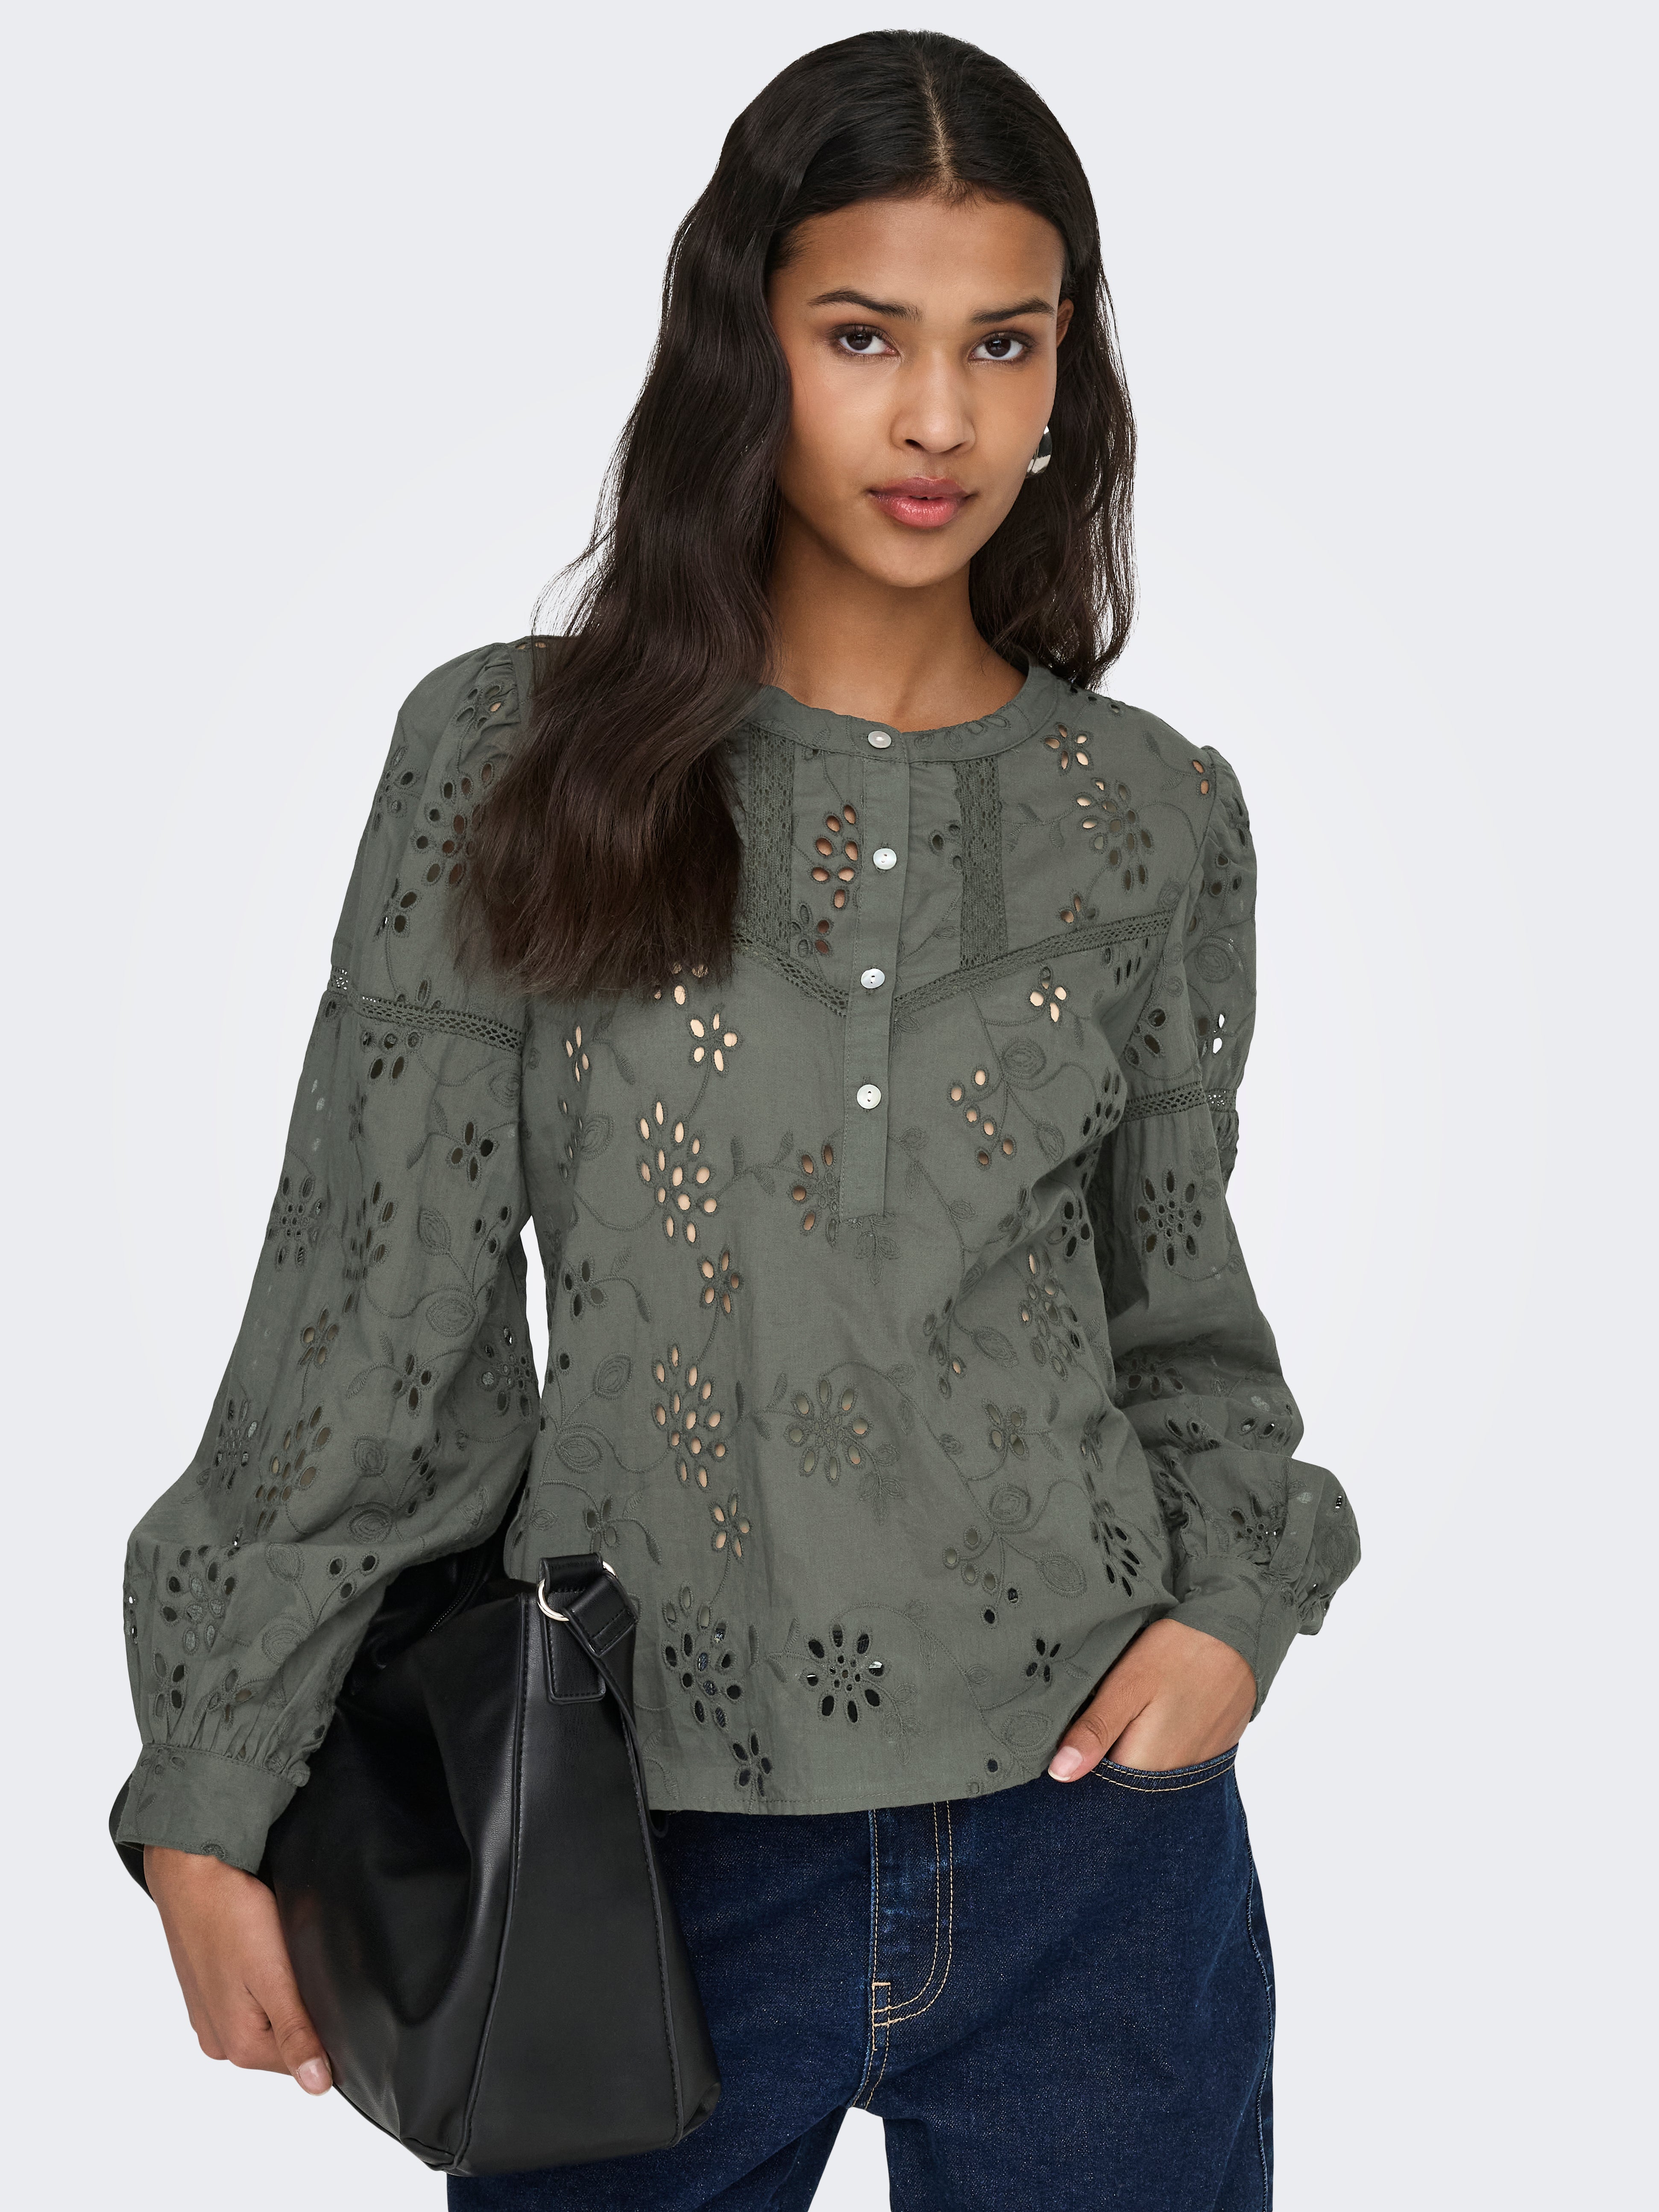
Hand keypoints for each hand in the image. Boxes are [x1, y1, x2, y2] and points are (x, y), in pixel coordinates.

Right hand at [143, 1846, 330, 2094]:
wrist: (190, 1873)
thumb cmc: (232, 1917)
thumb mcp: (274, 1977)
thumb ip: (296, 2032)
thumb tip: (317, 2087)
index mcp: (239, 2046)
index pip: (304, 2062)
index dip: (327, 2032)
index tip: (331, 1992)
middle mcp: (220, 2041)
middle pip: (285, 2043)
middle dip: (304, 2012)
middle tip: (305, 1967)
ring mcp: (210, 2017)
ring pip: (268, 2019)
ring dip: (284, 1996)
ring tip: (283, 1957)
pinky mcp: (207, 1992)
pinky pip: (249, 2001)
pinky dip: (263, 1983)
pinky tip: (265, 1955)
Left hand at [1047, 1618, 1254, 1780]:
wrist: (1239, 1635)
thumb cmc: (1179, 1654)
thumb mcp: (1127, 1685)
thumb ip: (1095, 1730)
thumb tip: (1059, 1774)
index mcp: (1146, 1767)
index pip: (1097, 1789)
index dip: (1075, 1764)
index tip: (1063, 1739)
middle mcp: (1172, 1780)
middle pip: (1121, 1783)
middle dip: (1099, 1758)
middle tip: (1091, 1717)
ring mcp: (1193, 1768)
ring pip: (1143, 1771)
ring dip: (1126, 1750)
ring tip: (1123, 1712)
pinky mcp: (1205, 1753)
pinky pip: (1167, 1761)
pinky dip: (1152, 1743)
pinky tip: (1148, 1715)